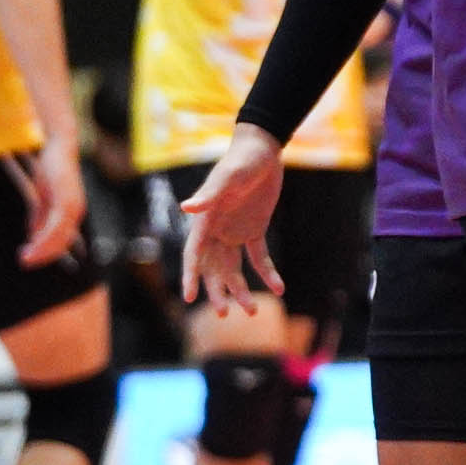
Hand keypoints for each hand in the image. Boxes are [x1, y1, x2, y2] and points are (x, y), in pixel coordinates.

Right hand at [19, 137, 85, 268]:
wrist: (58, 145)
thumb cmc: (51, 170)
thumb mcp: (41, 196)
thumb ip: (39, 215)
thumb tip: (33, 235)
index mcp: (69, 212)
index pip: (61, 239)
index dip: (47, 253)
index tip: (30, 261)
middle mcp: (75, 211)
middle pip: (61, 241)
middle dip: (44, 255)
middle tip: (24, 263)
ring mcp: (73, 206)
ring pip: (59, 237)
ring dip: (42, 250)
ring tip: (24, 258)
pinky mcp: (66, 200)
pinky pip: (57, 226)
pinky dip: (44, 237)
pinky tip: (31, 244)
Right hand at [178, 126, 288, 311]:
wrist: (262, 150)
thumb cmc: (240, 161)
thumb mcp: (227, 177)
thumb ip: (208, 195)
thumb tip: (186, 207)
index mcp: (204, 221)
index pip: (194, 254)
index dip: (190, 276)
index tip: (188, 298)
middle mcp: (216, 230)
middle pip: (213, 268)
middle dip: (217, 291)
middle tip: (224, 314)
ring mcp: (234, 232)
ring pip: (234, 268)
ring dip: (241, 289)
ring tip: (252, 311)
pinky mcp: (254, 230)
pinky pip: (259, 257)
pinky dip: (267, 273)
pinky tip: (279, 289)